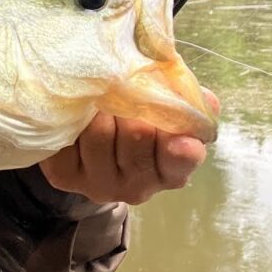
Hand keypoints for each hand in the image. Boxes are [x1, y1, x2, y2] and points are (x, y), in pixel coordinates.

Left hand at [39, 89, 219, 204]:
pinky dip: (73, 117)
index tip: (180, 138)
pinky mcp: (65, 176)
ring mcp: (99, 184)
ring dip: (98, 105)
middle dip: (130, 104)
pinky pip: (70, 138)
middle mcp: (137, 186)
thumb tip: (206, 99)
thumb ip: (187, 103)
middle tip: (121, 85)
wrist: (82, 140)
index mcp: (170, 172)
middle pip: (137, 135)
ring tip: (97, 93)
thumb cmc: (132, 120)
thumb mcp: (163, 111)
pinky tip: (77, 112)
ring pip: (100, 133)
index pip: (181, 163)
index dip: (181, 150)